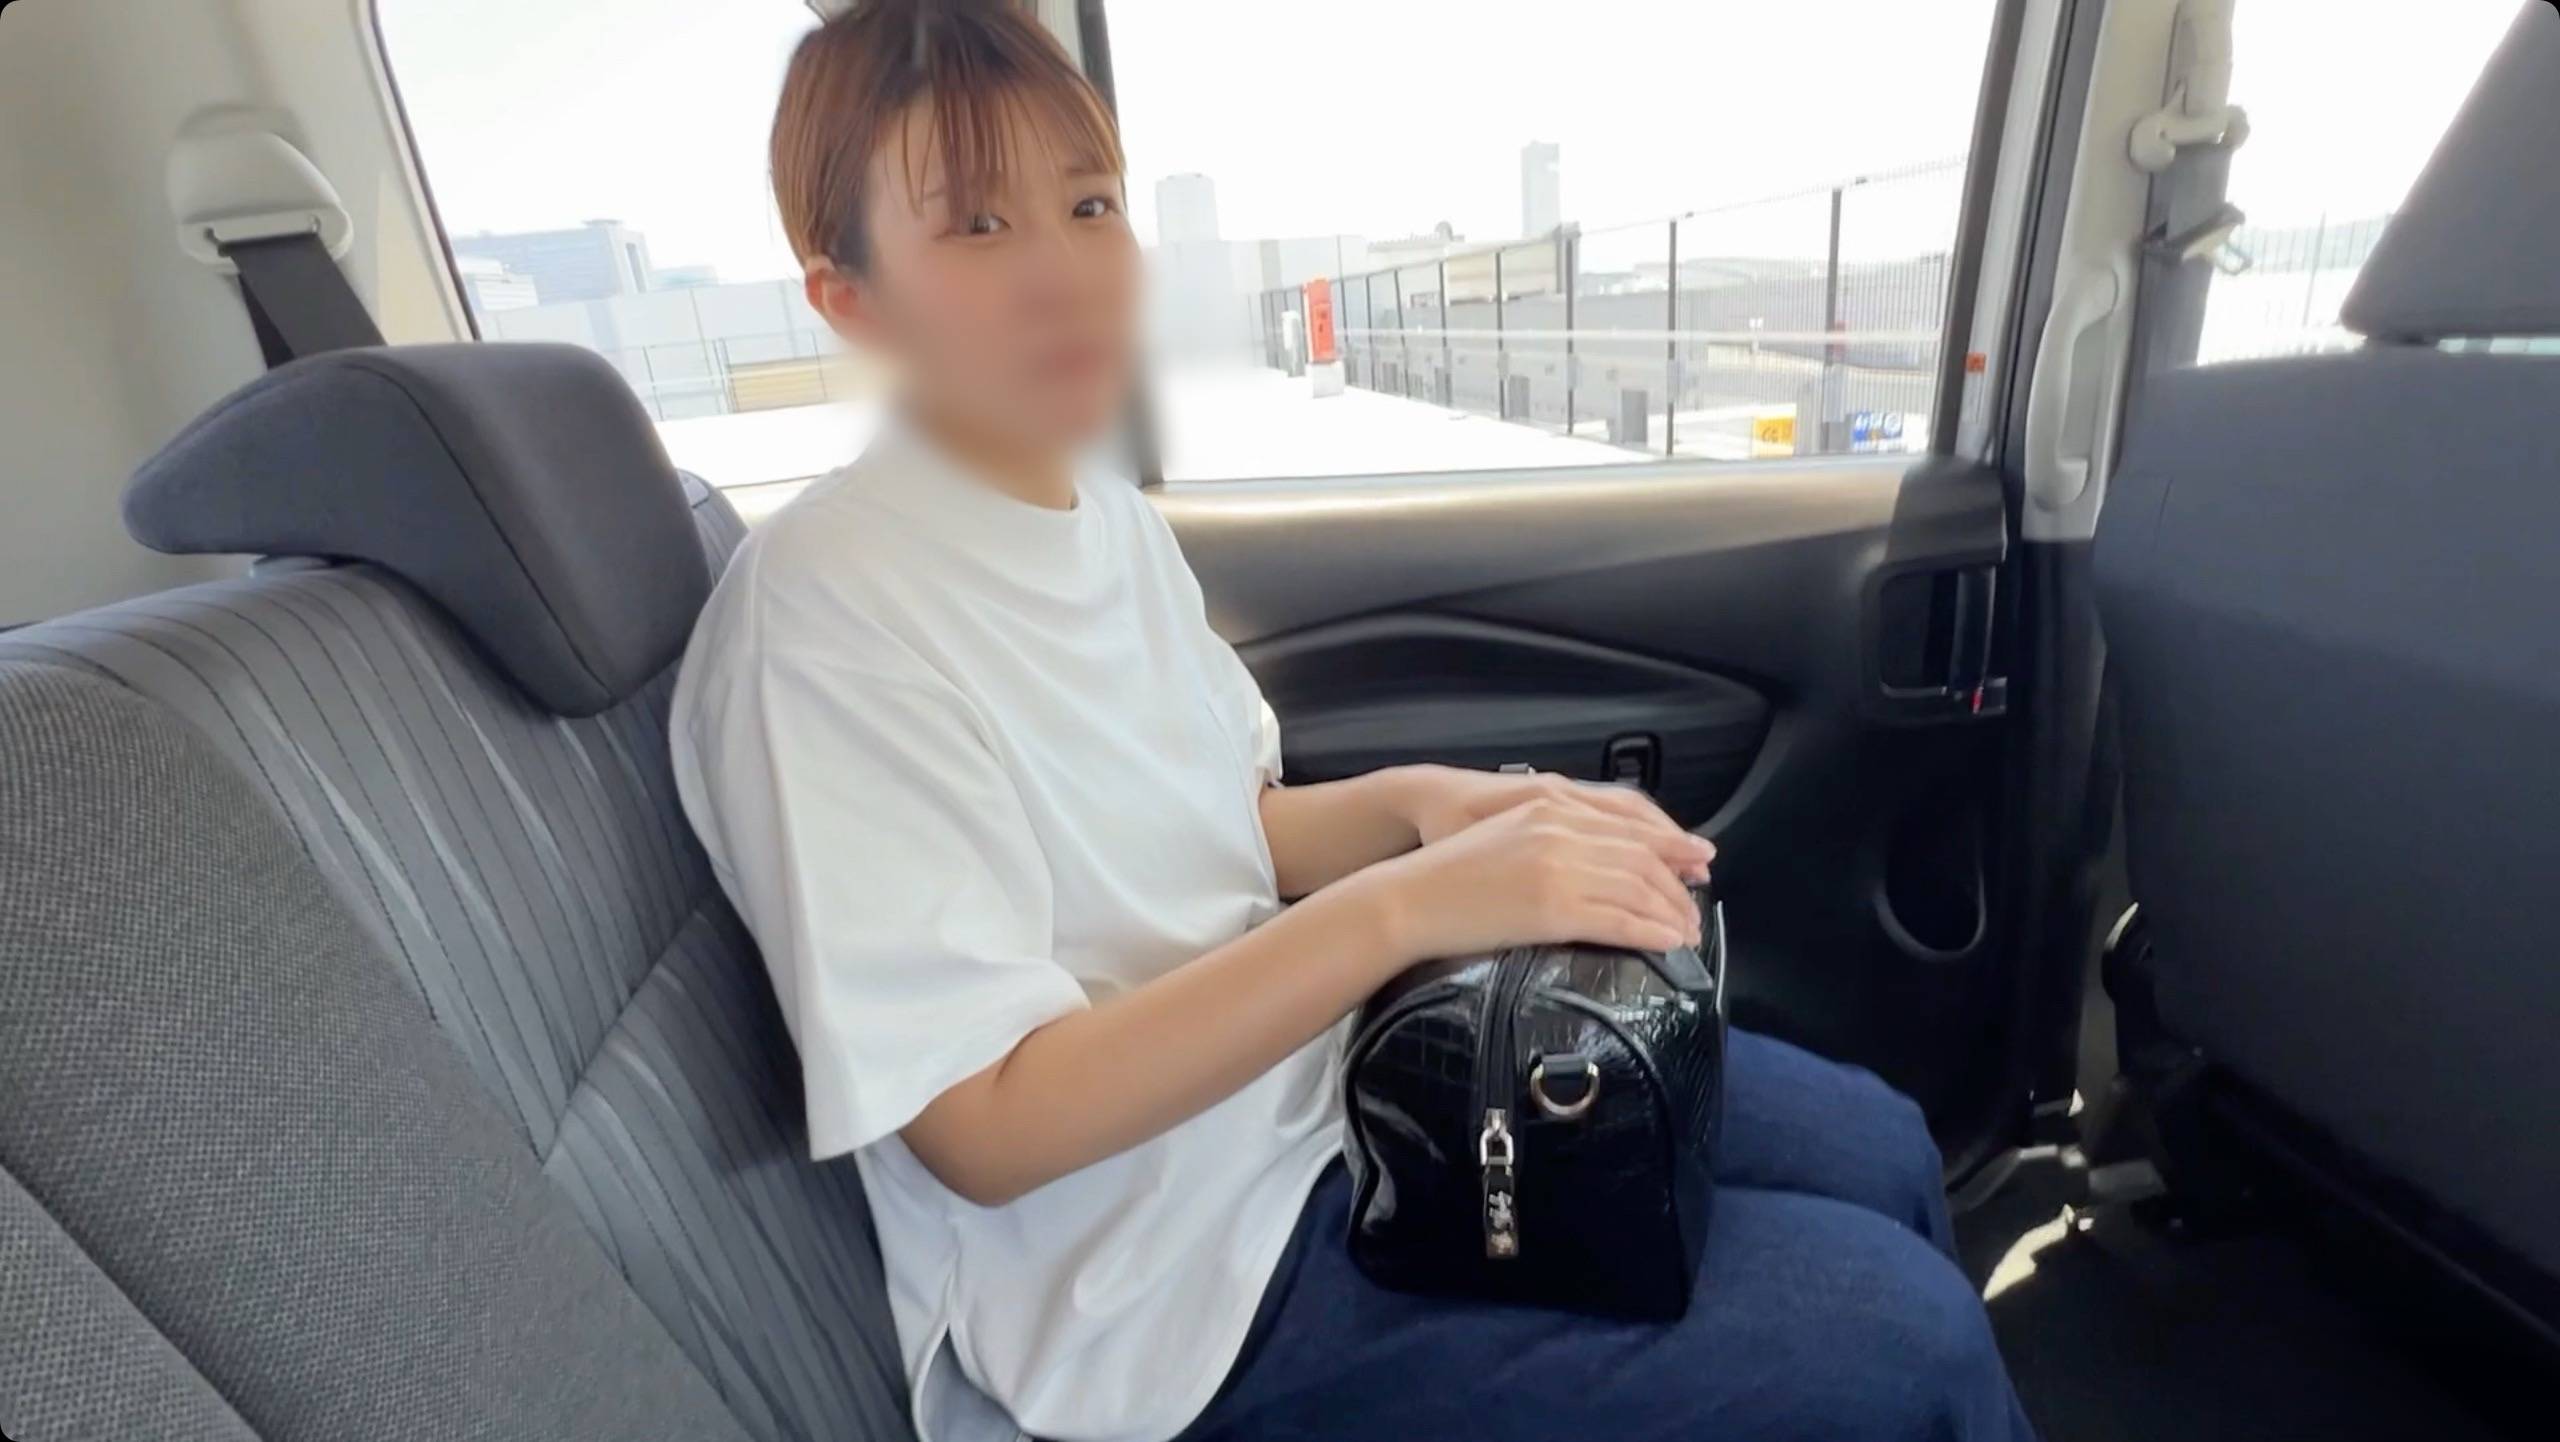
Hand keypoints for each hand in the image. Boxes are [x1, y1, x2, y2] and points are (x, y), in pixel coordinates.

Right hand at [1351, 793, 1708, 963]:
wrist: (1408, 897)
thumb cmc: (1446, 876)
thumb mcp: (1505, 839)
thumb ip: (1548, 840)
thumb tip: (1585, 868)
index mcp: (1550, 809)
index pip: (1629, 824)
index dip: (1671, 843)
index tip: (1697, 860)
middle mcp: (1560, 830)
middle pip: (1642, 855)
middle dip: (1677, 885)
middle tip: (1696, 910)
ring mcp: (1558, 867)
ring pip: (1638, 887)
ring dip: (1671, 913)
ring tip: (1687, 934)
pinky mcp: (1552, 906)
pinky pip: (1618, 919)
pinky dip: (1650, 932)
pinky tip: (1666, 944)